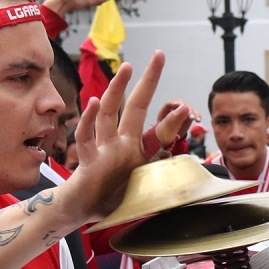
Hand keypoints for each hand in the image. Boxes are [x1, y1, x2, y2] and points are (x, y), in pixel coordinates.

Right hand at [65, 51, 174, 221]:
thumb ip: (160, 180)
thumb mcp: (144, 191)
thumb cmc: (110, 199)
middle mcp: (121, 143)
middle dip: (147, 81)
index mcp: (137, 150)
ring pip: (109, 114)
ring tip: (127, 69)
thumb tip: (187, 181)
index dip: (172, 119)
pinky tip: (94, 102)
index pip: (158, 130)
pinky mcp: (88, 160)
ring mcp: (104, 149)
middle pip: (134, 106)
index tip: (186, 107)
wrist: (81, 212)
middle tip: (159, 56)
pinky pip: (87, 137)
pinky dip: (89, 120)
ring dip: (117, 90)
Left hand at [154, 99, 197, 146]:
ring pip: (188, 109)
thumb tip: (185, 106)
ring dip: (193, 112)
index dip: (177, 104)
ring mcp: (180, 114)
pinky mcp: (187, 118)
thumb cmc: (163, 138)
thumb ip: (174, 118)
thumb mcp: (167, 129)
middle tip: (191, 117)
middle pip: (180, 105)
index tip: (184, 108)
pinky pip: (193, 114)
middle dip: (187, 109)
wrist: (167, 146)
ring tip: (196, 119)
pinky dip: (197, 116)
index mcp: (163, 112)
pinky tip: (198, 120)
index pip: (170, 103)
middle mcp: (172, 111)